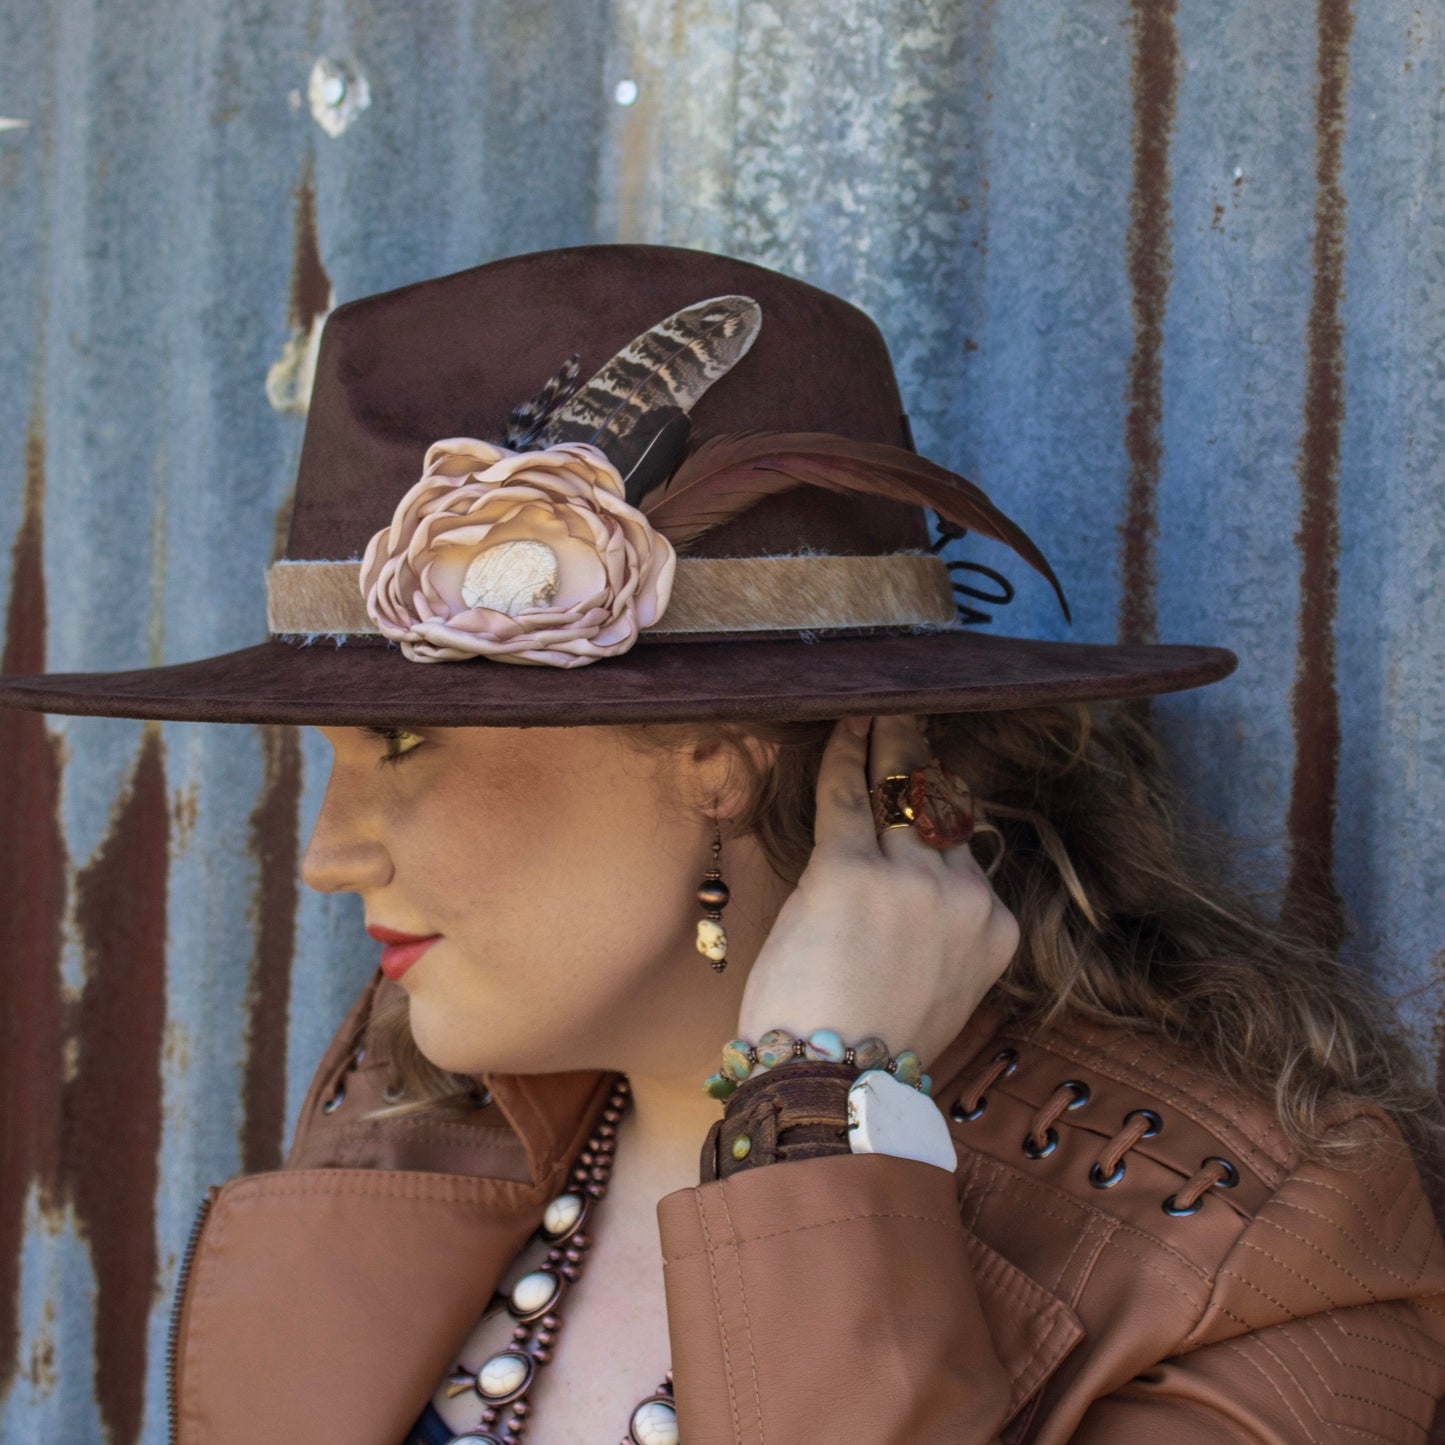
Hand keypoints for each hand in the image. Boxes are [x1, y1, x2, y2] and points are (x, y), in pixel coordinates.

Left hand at [735, 714, 1019, 1066]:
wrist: (834, 1087)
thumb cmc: (872, 1051)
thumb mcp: (936, 992)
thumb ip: (937, 936)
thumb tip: (912, 895)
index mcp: (993, 931)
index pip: (966, 855)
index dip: (939, 820)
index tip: (928, 788)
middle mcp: (964, 897)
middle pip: (940, 815)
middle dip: (920, 767)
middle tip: (910, 721)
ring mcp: (911, 882)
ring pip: (898, 796)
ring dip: (885, 745)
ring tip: (877, 710)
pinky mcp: (850, 871)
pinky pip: (846, 796)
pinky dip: (842, 754)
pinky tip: (844, 723)